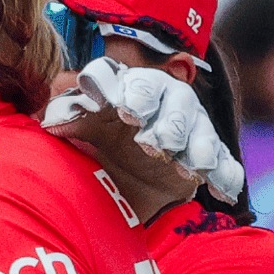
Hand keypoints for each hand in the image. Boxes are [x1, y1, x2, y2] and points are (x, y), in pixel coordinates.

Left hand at [42, 58, 241, 215]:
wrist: (131, 175)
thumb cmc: (105, 140)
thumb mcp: (87, 130)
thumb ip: (70, 120)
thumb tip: (49, 123)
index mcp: (134, 88)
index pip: (135, 81)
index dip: (130, 92)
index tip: (121, 110)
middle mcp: (167, 101)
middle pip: (176, 99)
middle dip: (167, 119)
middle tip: (152, 143)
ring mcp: (192, 128)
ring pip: (201, 128)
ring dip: (196, 145)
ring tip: (187, 165)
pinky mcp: (208, 157)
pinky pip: (224, 163)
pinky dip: (224, 176)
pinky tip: (221, 193)